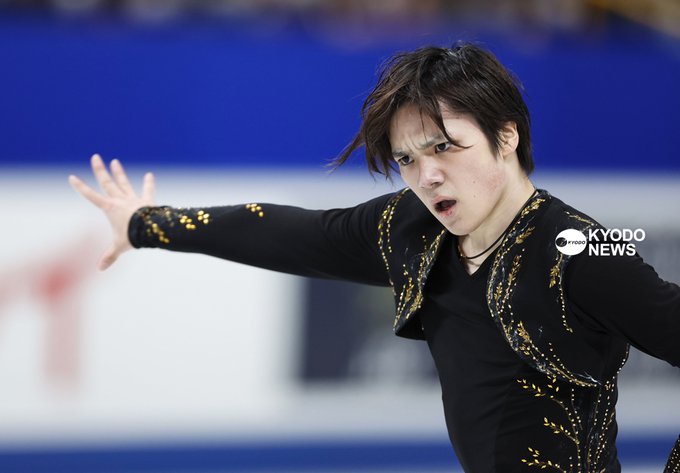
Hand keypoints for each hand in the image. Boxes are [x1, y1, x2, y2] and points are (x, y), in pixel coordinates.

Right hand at [69, 154, 154, 270]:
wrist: (150, 229)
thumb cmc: (132, 237)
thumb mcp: (119, 247)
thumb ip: (110, 256)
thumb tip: (100, 269)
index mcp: (109, 209)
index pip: (91, 196)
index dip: (81, 187)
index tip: (72, 177)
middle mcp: (120, 200)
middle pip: (107, 183)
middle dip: (100, 170)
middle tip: (96, 157)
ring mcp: (133, 199)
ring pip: (124, 183)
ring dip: (119, 172)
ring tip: (115, 161)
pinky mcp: (147, 200)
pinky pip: (148, 190)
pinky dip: (149, 183)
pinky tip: (150, 174)